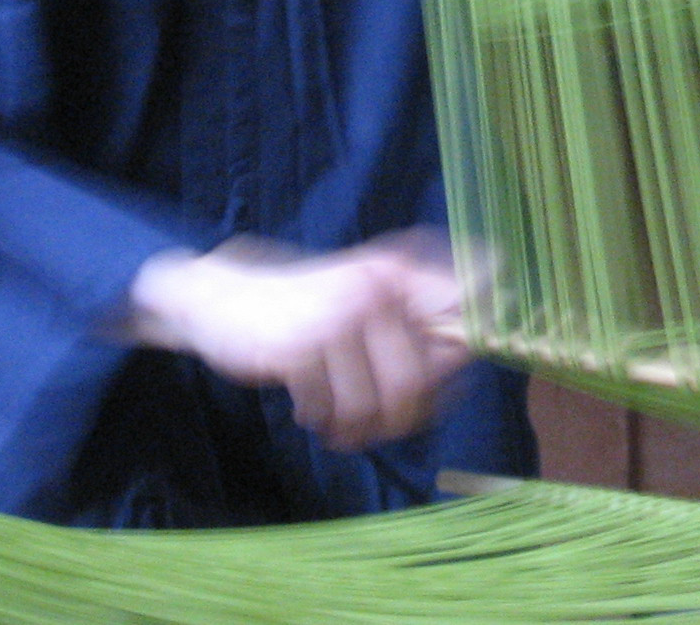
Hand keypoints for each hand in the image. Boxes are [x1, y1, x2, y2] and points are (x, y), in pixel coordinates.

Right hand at [127, 231, 471, 451]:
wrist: (224, 301)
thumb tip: (475, 345)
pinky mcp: (299, 348)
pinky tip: (313, 411)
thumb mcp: (366, 297)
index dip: (470, 345)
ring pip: (375, 405)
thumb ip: (419, 319)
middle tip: (383, 424)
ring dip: (360, 427)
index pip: (460, 303)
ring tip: (343, 423)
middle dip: (402, 416)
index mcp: (395, 272)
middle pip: (417, 382)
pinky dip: (327, 424)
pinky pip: (334, 412)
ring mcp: (335, 317)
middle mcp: (371, 288)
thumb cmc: (308, 309)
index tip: (457, 374)